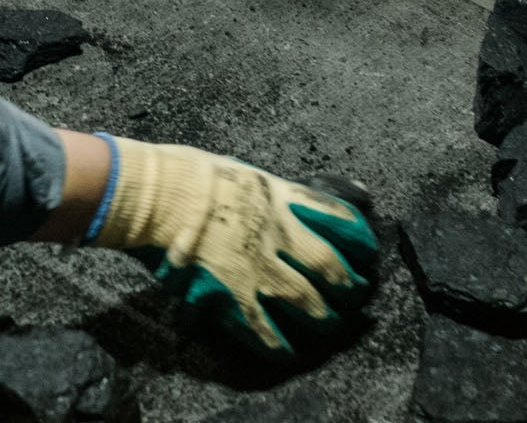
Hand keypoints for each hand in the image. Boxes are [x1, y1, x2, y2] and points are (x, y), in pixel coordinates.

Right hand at [87, 138, 378, 357]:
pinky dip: (281, 345)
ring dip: (324, 318)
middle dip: (349, 287)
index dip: (360, 238)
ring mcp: (258, 268)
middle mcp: (279, 236)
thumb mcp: (246, 174)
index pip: (337, 218)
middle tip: (357, 297)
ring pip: (307, 302)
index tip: (370, 251)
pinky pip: (265, 329)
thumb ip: (272, 192)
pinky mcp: (232, 296)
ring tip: (331, 327)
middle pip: (330, 267)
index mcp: (282, 199)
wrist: (156, 194)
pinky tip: (289, 352)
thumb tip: (287, 199)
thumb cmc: (191, 175)